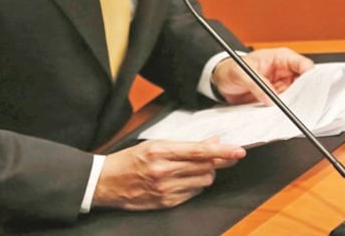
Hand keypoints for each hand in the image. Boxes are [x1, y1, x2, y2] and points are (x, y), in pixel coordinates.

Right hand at [92, 138, 244, 209]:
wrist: (106, 182)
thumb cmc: (129, 160)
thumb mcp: (155, 144)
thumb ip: (185, 144)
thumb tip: (211, 142)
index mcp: (161, 151)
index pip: (199, 151)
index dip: (222, 152)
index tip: (238, 151)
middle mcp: (164, 171)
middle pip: (205, 167)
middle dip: (218, 162)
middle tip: (223, 156)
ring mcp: (165, 189)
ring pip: (203, 181)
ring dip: (206, 173)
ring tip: (196, 167)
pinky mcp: (165, 203)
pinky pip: (193, 193)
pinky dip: (195, 185)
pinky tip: (186, 179)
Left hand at [211, 47, 314, 104]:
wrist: (222, 82)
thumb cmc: (231, 69)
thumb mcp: (241, 73)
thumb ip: (256, 84)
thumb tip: (270, 98)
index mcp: (281, 58)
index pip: (304, 65)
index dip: (311, 77)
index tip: (311, 89)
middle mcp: (285, 71)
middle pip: (306, 82)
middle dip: (307, 94)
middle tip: (304, 105)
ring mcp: (282, 85)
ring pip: (299, 95)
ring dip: (297, 104)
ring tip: (294, 112)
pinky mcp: (277, 97)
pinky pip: (288, 104)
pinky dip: (288, 110)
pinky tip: (286, 115)